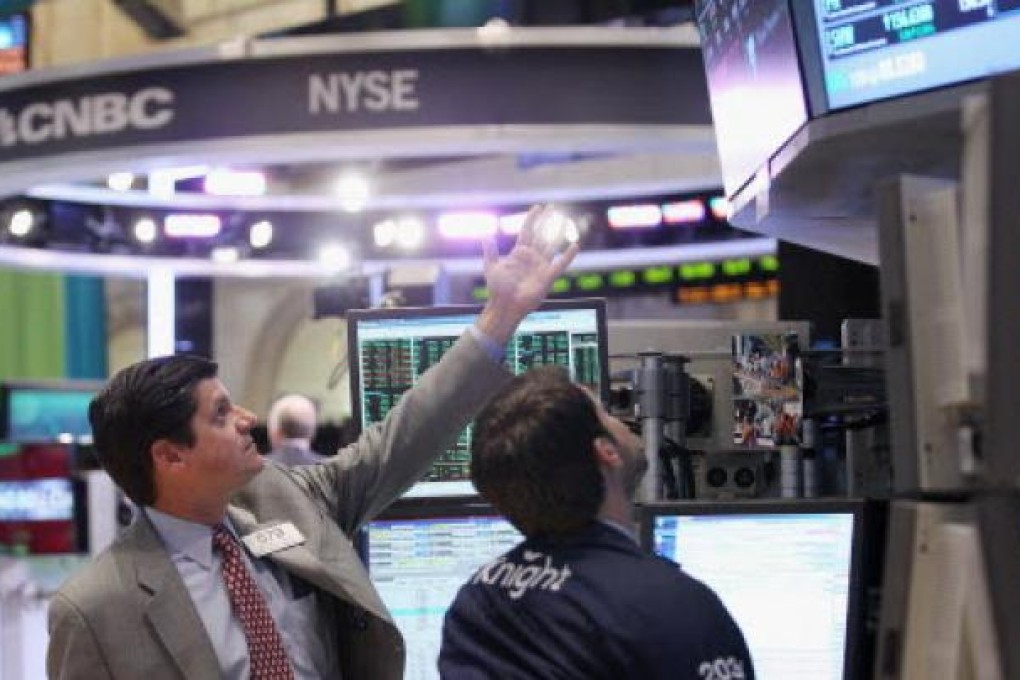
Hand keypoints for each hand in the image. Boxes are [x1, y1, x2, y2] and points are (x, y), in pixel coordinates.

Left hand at [475, 205, 579, 343]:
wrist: (505, 305)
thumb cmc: (497, 289)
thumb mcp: (491, 267)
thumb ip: (490, 252)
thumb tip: (487, 236)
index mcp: (519, 252)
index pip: (528, 231)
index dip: (533, 219)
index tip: (538, 207)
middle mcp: (532, 257)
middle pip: (542, 234)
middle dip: (548, 221)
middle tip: (554, 207)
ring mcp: (541, 265)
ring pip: (552, 245)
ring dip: (559, 233)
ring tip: (567, 221)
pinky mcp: (548, 276)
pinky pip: (560, 264)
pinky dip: (568, 255)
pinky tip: (575, 245)